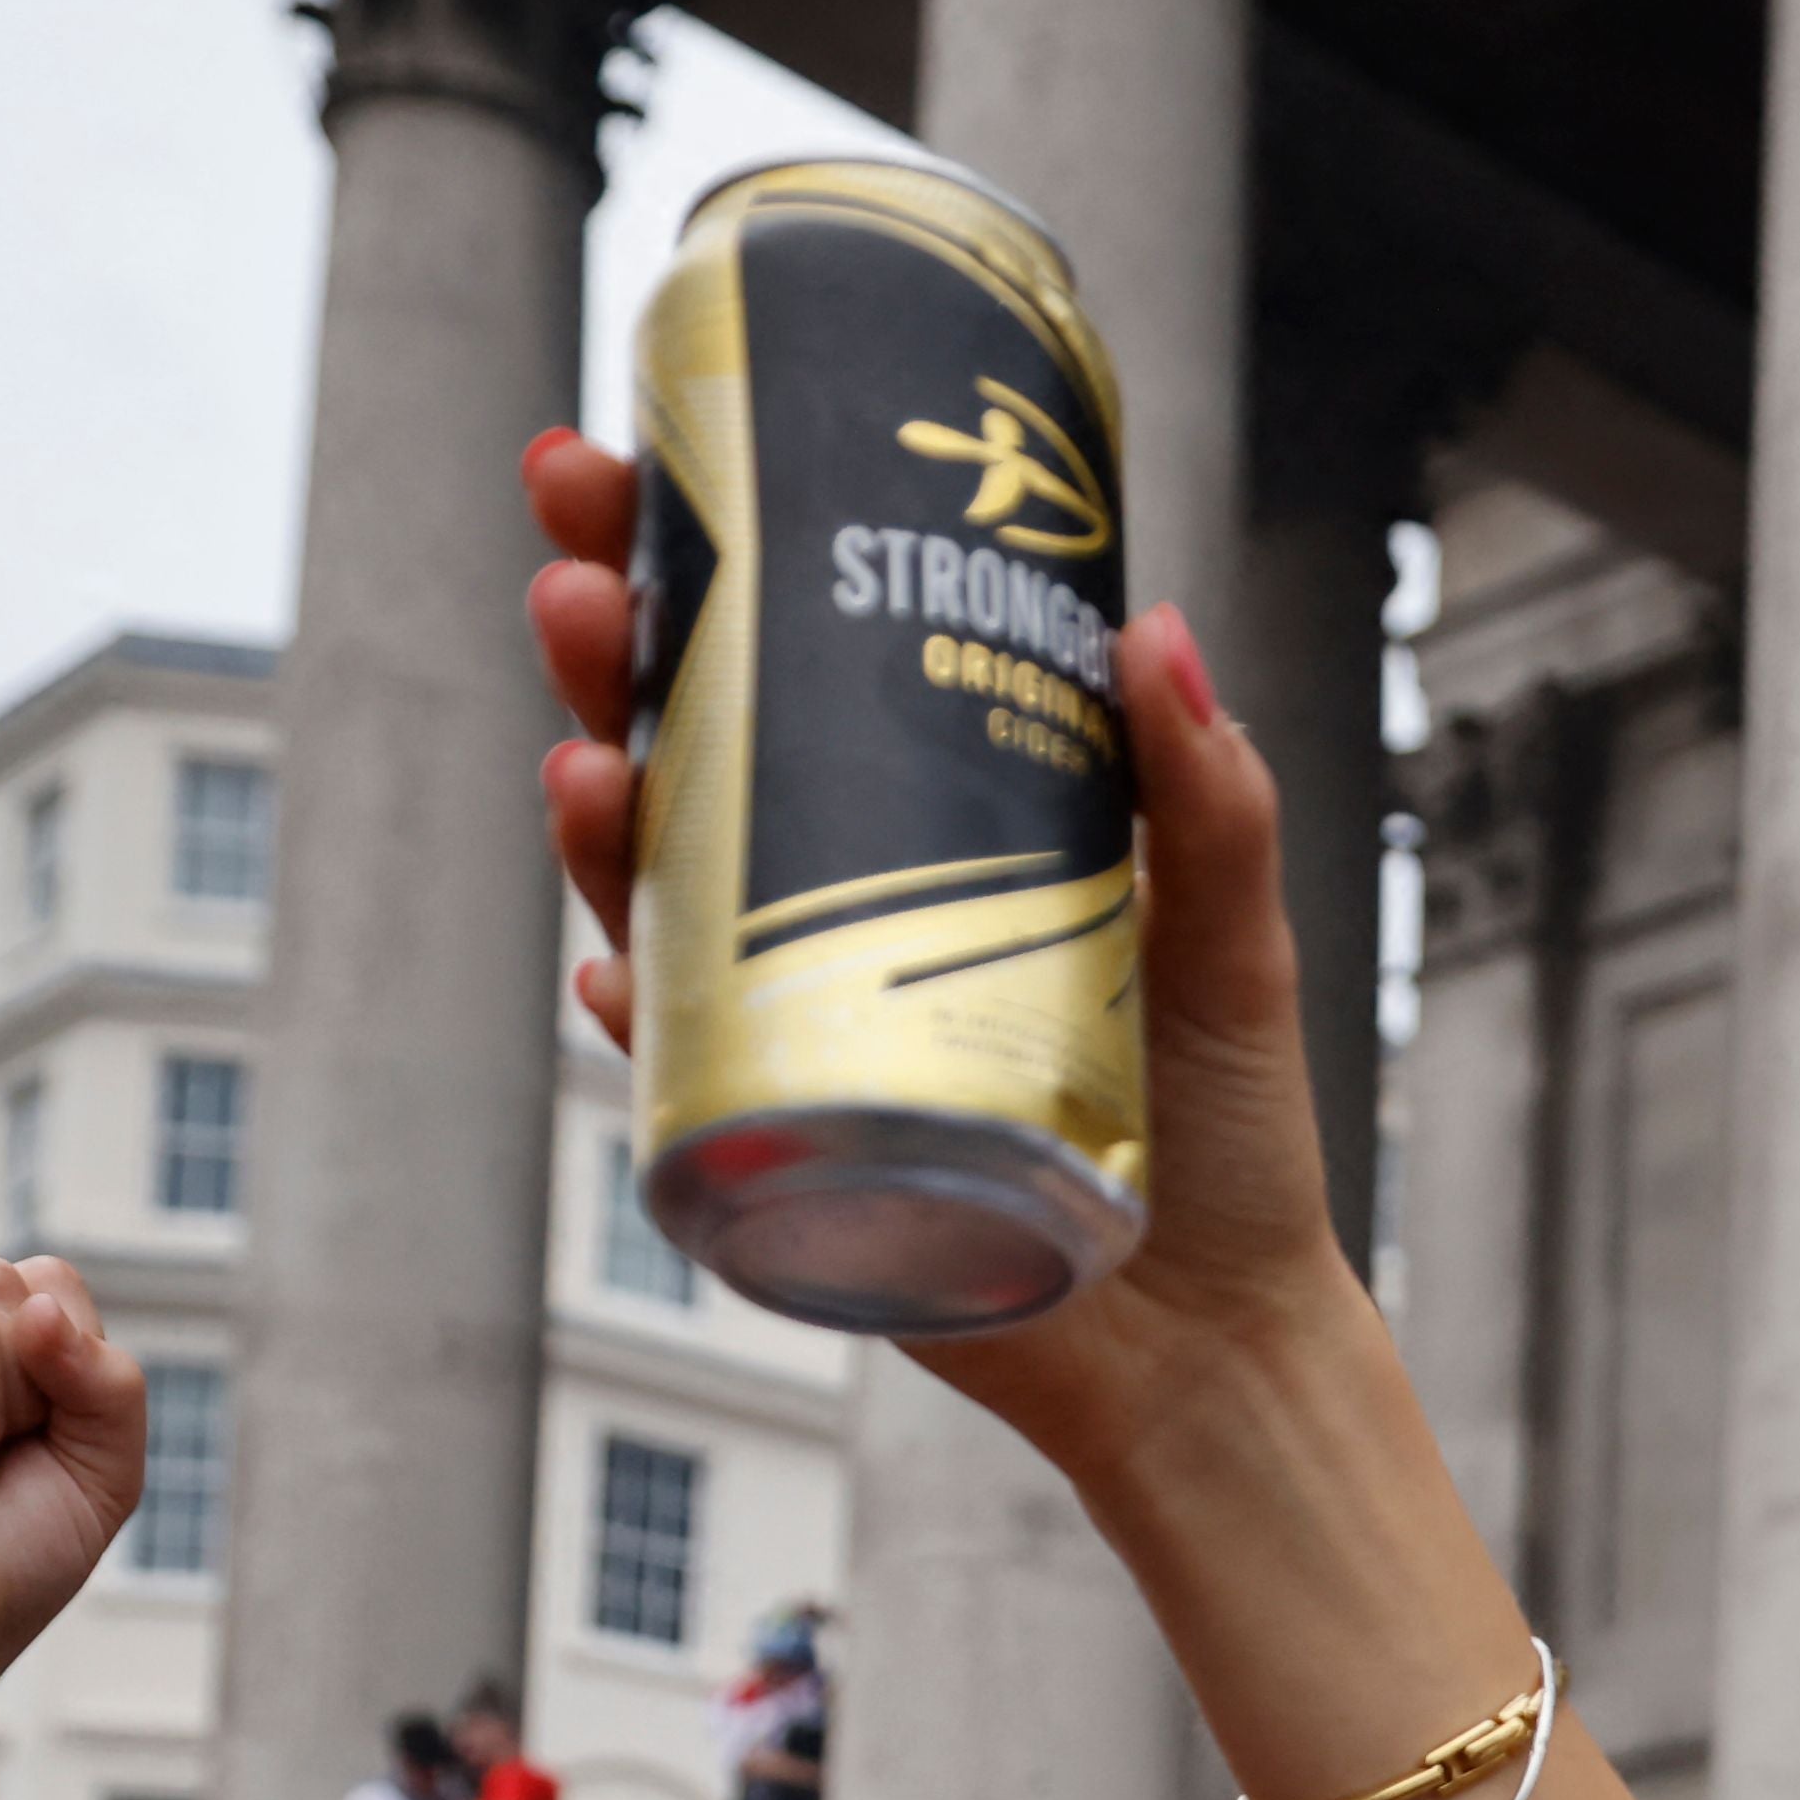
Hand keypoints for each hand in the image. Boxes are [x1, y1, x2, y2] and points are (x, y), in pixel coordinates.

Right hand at [521, 430, 1343, 1476]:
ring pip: (654, 897)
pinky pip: (684, 1078)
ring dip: (595, 820)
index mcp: (927, 817)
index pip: (789, 658)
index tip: (626, 461)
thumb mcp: (1231, 938)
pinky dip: (646, 1024)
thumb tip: (1156, 624)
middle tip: (568, 570)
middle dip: (602, 652)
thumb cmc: (1226, 1129)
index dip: (693, 557)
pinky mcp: (790, 1151)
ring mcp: (799, 1022)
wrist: (1215, 1337)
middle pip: (685, 750)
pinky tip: (617, 975)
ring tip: (583, 755)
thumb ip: (1207, 797)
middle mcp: (837, 906)